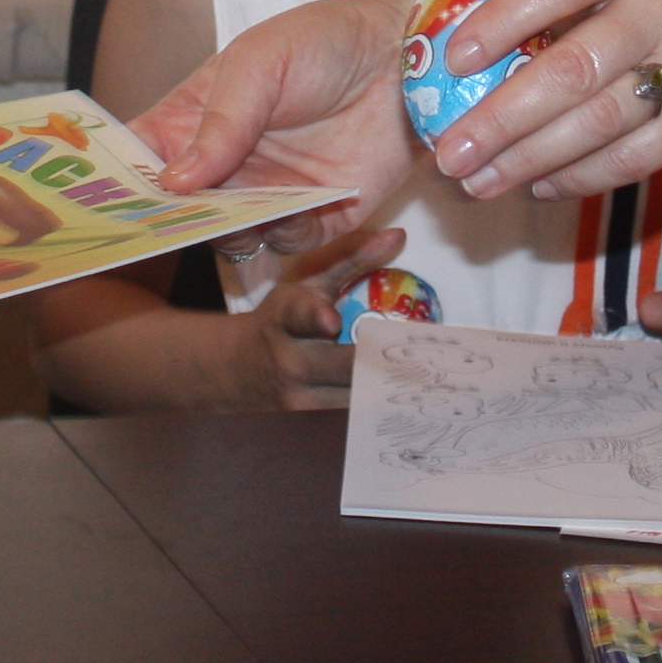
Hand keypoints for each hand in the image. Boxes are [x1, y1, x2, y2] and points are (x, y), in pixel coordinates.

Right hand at [134, 0, 406, 250]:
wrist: (410, 54)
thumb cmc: (326, 39)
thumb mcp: (261, 61)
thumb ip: (221, 120)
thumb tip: (173, 182)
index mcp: (195, 119)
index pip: (141, 159)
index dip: (121, 184)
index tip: (107, 205)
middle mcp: (227, 164)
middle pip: (181, 211)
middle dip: (176, 222)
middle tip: (179, 222)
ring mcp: (271, 192)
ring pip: (232, 236)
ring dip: (234, 232)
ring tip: (246, 211)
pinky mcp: (320, 215)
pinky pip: (290, 242)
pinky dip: (290, 233)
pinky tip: (306, 202)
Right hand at [226, 225, 409, 409]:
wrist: (236, 369)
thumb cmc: (281, 320)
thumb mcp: (308, 284)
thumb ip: (352, 259)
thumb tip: (398, 236)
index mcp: (286, 317)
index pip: (298, 315)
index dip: (314, 317)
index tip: (331, 321)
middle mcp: (290, 361)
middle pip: (344, 367)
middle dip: (383, 361)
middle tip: (426, 359)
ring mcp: (298, 401)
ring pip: (354, 400)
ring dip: (388, 390)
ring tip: (425, 383)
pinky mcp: (308, 426)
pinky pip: (351, 422)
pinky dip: (377, 411)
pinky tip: (404, 406)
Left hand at [424, 0, 661, 202]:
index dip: (505, 17)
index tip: (453, 56)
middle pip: (574, 69)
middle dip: (502, 119)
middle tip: (447, 153)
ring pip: (603, 123)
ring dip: (532, 160)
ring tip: (477, 181)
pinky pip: (640, 156)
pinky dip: (585, 177)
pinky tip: (541, 186)